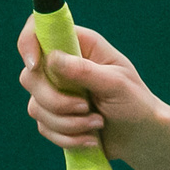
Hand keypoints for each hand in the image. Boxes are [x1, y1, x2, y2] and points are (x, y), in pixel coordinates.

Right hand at [14, 20, 166, 160]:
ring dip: (67, 123)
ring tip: (97, 124)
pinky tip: (91, 138)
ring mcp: (55, 92)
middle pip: (30, 76)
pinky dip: (67, 137)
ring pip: (36, 106)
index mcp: (79, 45)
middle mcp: (62, 65)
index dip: (28, 42)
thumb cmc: (135, 102)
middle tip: (86, 108)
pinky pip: (44, 127)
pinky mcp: (54, 117)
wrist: (141, 136)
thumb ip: (84, 71)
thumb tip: (51, 59)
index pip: (38, 30)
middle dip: (55, 100)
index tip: (35, 65)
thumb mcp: (116, 83)